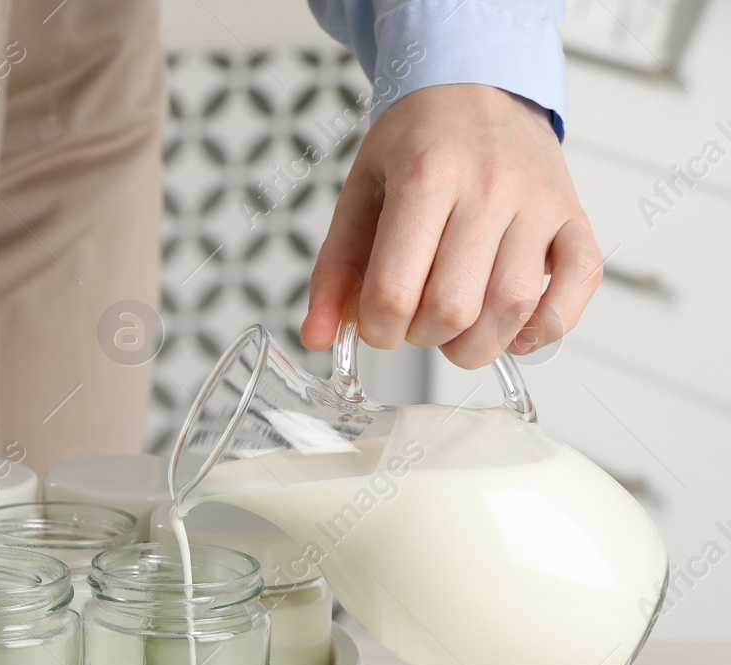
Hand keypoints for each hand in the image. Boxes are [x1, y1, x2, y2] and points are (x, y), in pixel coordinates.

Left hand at [301, 84, 602, 367]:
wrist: (476, 88)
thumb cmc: (415, 146)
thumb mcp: (358, 196)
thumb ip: (334, 271)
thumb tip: (317, 338)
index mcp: (425, 176)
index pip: (394, 291)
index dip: (376, 329)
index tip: (375, 324)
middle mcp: (489, 187)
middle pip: (453, 307)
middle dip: (422, 337)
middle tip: (414, 321)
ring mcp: (538, 202)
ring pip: (513, 306)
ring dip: (476, 344)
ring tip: (455, 332)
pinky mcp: (574, 216)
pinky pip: (580, 285)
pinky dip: (549, 326)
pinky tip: (515, 333)